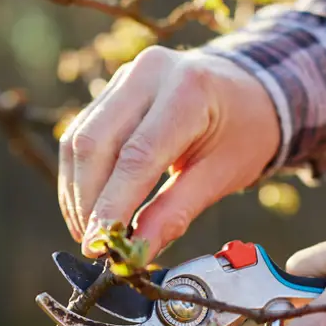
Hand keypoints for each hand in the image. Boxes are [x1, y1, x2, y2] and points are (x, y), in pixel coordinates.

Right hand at [57, 46, 280, 258]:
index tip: (100, 245)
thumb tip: (136, 253)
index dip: (112, 204)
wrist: (248, 91)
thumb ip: (176, 212)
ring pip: (80, 139)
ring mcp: (127, 76)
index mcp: (188, 90)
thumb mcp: (222, 175)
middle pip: (95, 142)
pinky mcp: (112, 88)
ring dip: (77, 192)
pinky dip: (79, 175)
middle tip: (93, 245)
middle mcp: (150, 73)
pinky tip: (87, 207)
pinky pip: (81, 133)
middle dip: (88, 201)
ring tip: (89, 233)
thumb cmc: (243, 132)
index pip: (137, 155)